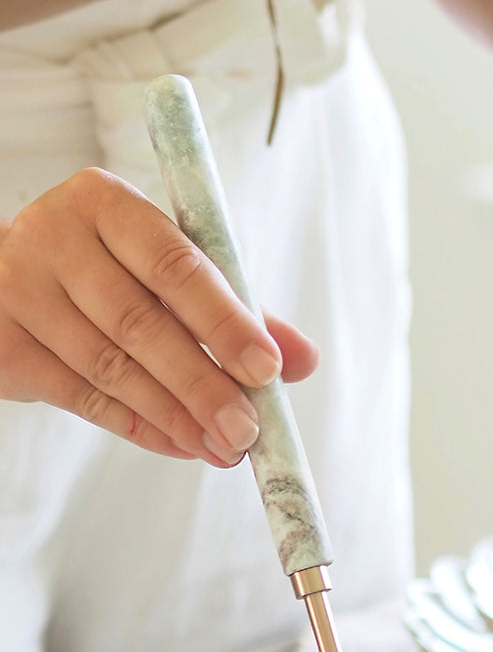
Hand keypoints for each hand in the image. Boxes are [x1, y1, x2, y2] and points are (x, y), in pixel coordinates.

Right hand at [0, 168, 318, 464]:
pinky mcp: (1, 342)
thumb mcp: (167, 272)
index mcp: (105, 203)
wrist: (0, 279)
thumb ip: (235, 309)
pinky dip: (139, 426)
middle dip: (204, 384)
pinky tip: (181, 444)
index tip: (268, 369)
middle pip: (141, 322)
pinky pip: (80, 396)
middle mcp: (54, 236)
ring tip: (223, 447)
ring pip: (110, 366)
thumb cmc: (105, 271)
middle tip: (248, 430)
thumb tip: (303, 358)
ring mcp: (18, 289)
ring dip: (176, 415)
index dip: (225, 321)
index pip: (175, 264)